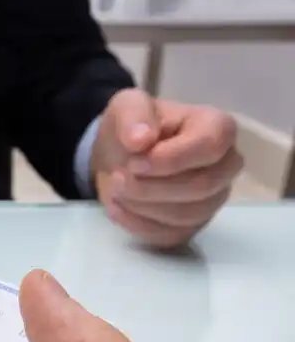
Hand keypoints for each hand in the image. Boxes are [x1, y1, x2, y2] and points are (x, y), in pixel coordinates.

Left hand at [93, 89, 242, 248]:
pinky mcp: (191, 226)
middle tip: (118, 177)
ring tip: (115, 188)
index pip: (210, 147)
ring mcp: (211, 200)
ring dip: (141, 205)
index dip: (170, 159)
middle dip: (150, 186)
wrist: (120, 154)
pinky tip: (117, 207)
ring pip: (186, 215)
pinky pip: (170, 235)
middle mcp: (225, 166)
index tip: (134, 162)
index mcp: (218, 128)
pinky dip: (137, 224)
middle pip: (201, 186)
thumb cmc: (134, 127)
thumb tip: (141, 139)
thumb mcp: (127, 106)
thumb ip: (134, 115)